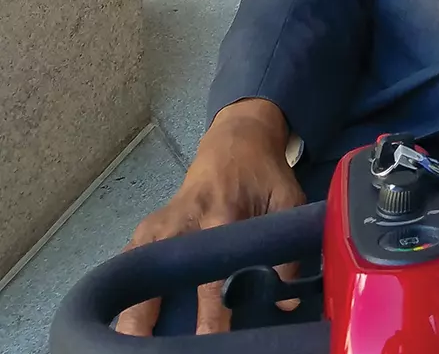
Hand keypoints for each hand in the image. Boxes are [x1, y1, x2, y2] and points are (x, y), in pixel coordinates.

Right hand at [114, 99, 304, 335]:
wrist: (238, 139)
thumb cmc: (265, 174)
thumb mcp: (287, 202)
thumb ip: (288, 251)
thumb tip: (285, 301)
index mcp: (224, 215)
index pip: (214, 272)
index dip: (212, 308)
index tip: (211, 337)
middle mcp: (188, 220)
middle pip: (169, 273)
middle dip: (157, 311)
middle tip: (152, 347)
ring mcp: (165, 221)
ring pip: (141, 267)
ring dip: (132, 303)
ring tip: (123, 339)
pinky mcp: (152, 223)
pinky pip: (133, 257)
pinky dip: (125, 281)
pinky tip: (116, 310)